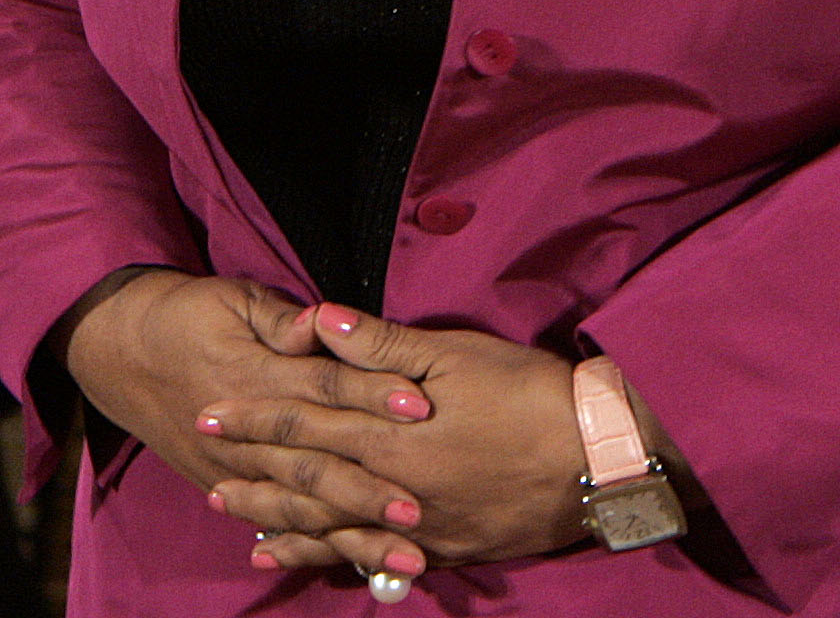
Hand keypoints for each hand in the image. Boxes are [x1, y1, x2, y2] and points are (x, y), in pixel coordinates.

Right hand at [60, 270, 437, 579]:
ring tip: (401, 554)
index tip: (421, 407)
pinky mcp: (223, 484)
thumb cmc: (188, 315)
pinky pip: (272, 522)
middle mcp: (247, 434)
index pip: (326, 387)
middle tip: (417, 511)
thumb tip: (325, 321)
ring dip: (351, 532)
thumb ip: (284, 321)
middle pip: (318, 462)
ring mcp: (234, 468)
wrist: (122, 351)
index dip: (373, 394)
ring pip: (300, 507)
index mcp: (257, 376)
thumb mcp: (236, 301)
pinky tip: (346, 563)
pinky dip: (308, 545)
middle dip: (369, 490)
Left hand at [198, 303, 589, 574]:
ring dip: (279, 518)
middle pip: (306, 480)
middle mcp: (388, 489)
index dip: (255, 416)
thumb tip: (322, 322)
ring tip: (236, 516)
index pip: (305, 423)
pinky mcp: (442, 547)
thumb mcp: (459, 355)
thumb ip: (385, 345)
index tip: (210, 411)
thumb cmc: (529, 395)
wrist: (594, 458)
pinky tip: (310, 555)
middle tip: (204, 464)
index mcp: (388, 436)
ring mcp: (412, 527)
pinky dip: (330, 555)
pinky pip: (368, 557)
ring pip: (328, 525)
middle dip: (254, 469)